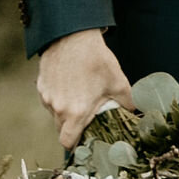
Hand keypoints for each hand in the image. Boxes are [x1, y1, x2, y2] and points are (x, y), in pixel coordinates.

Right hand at [36, 28, 133, 146]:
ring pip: (54, 113)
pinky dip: (57, 96)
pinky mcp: (41, 85)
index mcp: (76, 113)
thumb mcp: (118, 81)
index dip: (74, 144)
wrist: (73, 34)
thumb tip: (137, 112)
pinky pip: (48, 99)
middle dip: (72, 126)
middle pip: (61, 129)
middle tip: (85, 114)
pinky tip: (69, 82)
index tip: (82, 138)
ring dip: (64, 110)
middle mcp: (58, 108)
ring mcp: (47, 96)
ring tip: (78, 93)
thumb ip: (128, 102)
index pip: (67, 142)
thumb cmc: (96, 58)